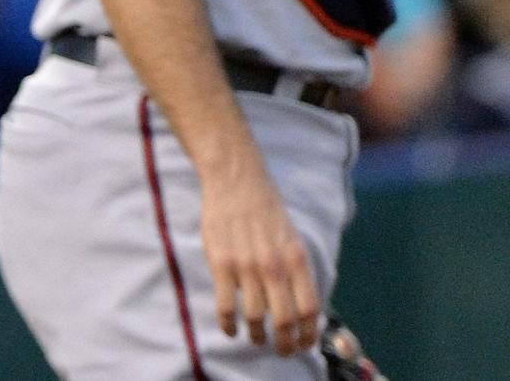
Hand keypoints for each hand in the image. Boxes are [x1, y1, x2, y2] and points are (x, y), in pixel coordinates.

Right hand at [199, 159, 320, 356]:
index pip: (310, 309)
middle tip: (283, 350)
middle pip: (285, 320)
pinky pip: (226, 305)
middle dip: (285, 343)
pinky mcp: (221, 263)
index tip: (305, 344)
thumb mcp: (292, 238)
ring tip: (256, 339)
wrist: (236, 180)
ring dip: (257, 336)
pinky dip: (229, 324)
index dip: (309, 333)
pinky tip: (231, 329)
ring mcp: (247, 265)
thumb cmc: (266, 208)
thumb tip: (301, 305)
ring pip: (256, 317)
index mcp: (297, 259)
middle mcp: (275, 265)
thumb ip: (297, 270)